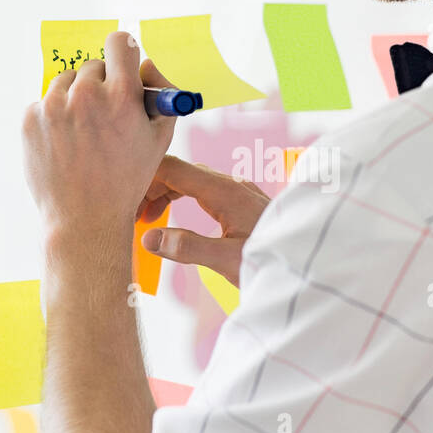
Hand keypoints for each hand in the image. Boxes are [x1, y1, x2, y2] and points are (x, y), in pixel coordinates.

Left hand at [22, 31, 177, 247]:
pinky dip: (55, 117)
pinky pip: (45, 103)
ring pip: (67, 83)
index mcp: (121, 96)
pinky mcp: (29, 119)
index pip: (120, 43)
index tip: (122, 62)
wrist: (84, 219)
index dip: (124, 52)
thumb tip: (146, 64)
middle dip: (101, 85)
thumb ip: (159, 96)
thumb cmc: (126, 181)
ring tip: (84, 134)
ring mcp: (53, 106)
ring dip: (76, 99)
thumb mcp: (158, 139)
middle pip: (93, 66)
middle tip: (105, 116)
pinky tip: (66, 144)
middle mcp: (86, 95)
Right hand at [137, 154, 270, 287]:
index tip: (124, 200)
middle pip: (179, 172)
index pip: (173, 169)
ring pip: (191, 181)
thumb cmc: (274, 261)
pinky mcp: (242, 203)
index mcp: (224, 191)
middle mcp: (230, 185)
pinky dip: (182, 200)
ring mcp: (237, 192)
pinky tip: (174, 217)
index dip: (144, 179)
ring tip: (146, 220)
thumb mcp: (228, 260)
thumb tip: (148, 238)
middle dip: (151, 189)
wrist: (308, 263)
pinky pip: (204, 191)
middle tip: (130, 216)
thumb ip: (188, 248)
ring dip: (165, 195)